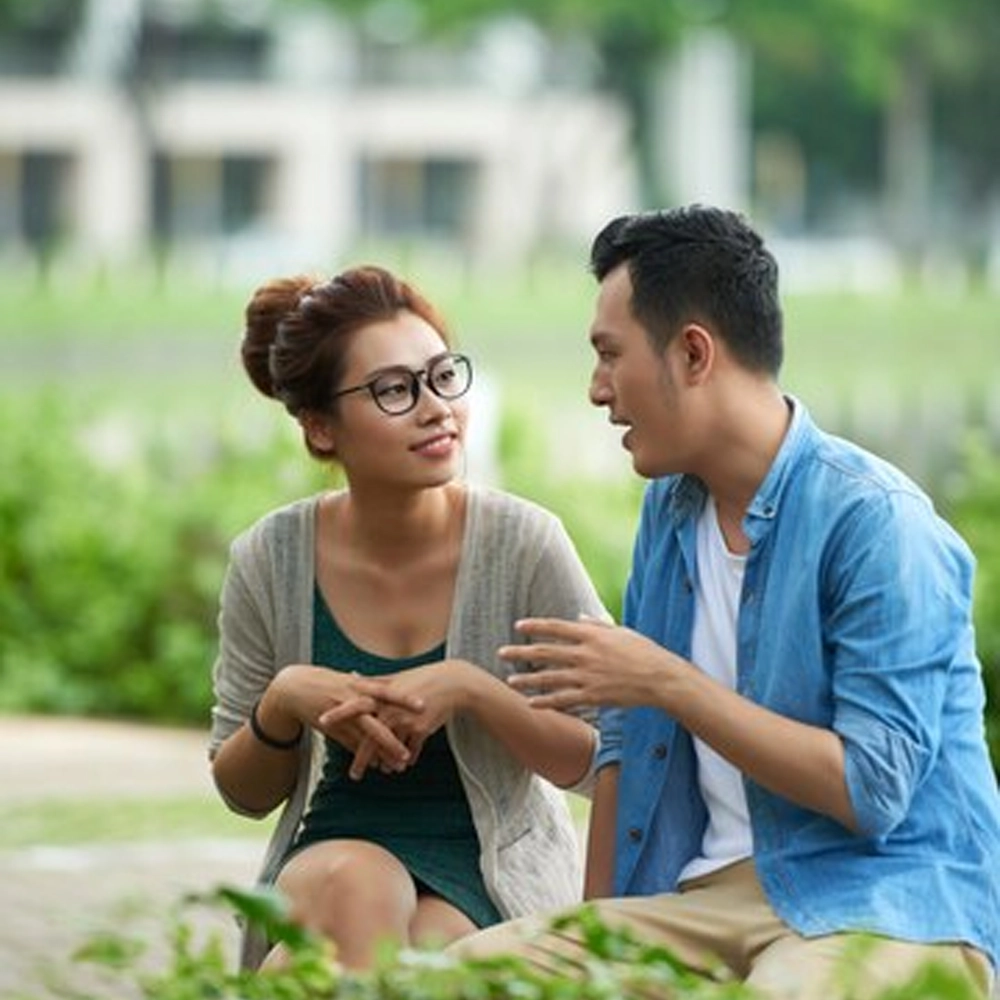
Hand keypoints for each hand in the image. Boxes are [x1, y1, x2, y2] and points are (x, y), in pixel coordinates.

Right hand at [271, 664, 421, 772]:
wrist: (293, 687)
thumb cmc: (326, 682)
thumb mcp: (350, 680)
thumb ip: (370, 687)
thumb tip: (392, 691)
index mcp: (359, 684)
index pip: (387, 691)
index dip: (405, 698)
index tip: (424, 706)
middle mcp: (352, 699)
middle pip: (377, 718)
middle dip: (394, 734)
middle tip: (411, 746)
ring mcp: (341, 715)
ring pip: (365, 736)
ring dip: (381, 751)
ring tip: (398, 764)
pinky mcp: (331, 728)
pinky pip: (349, 744)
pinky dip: (362, 755)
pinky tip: (374, 766)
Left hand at [320, 660, 475, 776]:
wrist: (453, 683)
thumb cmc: (423, 679)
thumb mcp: (397, 679)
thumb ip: (374, 682)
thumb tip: (352, 676)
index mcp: (383, 693)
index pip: (355, 704)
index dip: (339, 713)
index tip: (321, 722)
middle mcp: (391, 707)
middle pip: (370, 735)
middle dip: (360, 756)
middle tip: (352, 774)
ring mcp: (406, 719)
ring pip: (390, 747)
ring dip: (384, 763)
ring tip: (377, 775)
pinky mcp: (420, 728)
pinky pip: (410, 750)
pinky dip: (406, 758)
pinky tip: (403, 767)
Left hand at [501, 616, 676, 710]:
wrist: (661, 678)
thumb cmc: (644, 652)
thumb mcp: (621, 632)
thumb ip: (597, 625)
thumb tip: (579, 616)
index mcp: (592, 635)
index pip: (557, 628)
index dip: (536, 626)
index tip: (519, 626)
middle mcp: (586, 655)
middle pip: (546, 652)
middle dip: (521, 652)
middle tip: (502, 652)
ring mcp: (588, 677)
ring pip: (550, 678)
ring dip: (528, 679)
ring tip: (510, 680)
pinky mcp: (593, 696)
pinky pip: (564, 699)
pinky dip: (546, 701)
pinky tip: (531, 703)